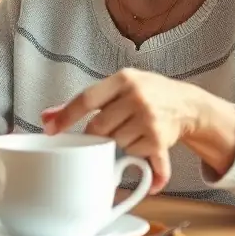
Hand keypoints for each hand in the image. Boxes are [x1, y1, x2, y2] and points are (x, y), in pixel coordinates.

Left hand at [41, 68, 203, 193]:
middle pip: (98, 128)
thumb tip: (46, 117)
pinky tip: (144, 145)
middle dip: (97, 135)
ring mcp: (149, 120)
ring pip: (115, 144)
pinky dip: (135, 155)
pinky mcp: (159, 141)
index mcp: (123, 79)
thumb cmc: (146, 93)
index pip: (86, 99)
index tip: (50, 130)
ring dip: (118, 144)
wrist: (188, 104)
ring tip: (132, 131)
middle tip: (106, 131)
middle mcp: (137, 97)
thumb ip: (83, 101)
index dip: (66, 116)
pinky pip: (134, 156)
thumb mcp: (117, 87)